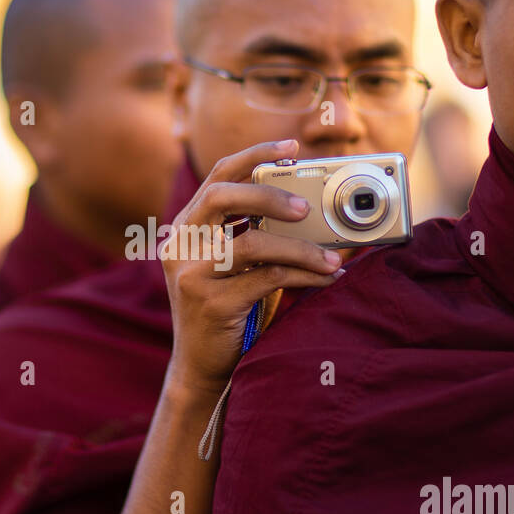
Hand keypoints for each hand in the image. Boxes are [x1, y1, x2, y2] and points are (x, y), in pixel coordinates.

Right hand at [162, 139, 343, 397]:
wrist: (202, 368)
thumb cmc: (228, 311)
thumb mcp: (235, 266)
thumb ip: (255, 235)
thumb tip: (311, 211)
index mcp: (186, 228)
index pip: (217, 177)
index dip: (254, 154)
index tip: (291, 145)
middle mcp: (180, 245)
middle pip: (222, 198)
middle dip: (269, 195)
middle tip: (306, 207)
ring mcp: (190, 274)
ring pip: (250, 243)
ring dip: (299, 248)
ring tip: (332, 257)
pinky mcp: (210, 303)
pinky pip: (266, 279)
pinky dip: (304, 276)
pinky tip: (326, 279)